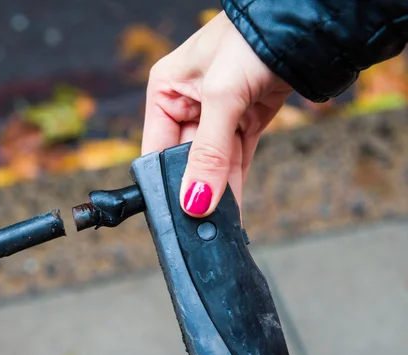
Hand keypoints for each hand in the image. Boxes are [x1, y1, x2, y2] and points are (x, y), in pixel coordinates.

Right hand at [141, 11, 292, 217]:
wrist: (303, 23)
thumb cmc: (251, 37)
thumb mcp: (221, 96)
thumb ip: (208, 152)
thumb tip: (195, 200)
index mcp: (165, 91)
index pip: (156, 149)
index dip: (165, 183)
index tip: (175, 214)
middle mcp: (187, 105)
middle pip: (185, 161)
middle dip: (194, 192)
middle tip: (201, 225)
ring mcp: (218, 115)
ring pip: (212, 165)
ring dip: (216, 194)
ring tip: (219, 224)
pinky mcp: (245, 121)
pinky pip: (234, 161)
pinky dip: (234, 184)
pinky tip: (232, 209)